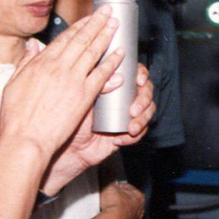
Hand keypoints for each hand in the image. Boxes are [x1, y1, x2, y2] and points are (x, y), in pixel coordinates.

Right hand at [0, 8, 120, 159]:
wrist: (26, 139)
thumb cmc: (16, 118)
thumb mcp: (13, 84)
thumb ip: (24, 63)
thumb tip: (32, 47)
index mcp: (40, 63)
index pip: (64, 38)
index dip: (79, 27)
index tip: (88, 19)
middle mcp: (58, 67)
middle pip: (81, 39)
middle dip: (96, 23)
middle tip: (107, 12)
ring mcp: (72, 80)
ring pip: (93, 52)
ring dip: (106, 36)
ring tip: (115, 25)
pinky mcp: (84, 95)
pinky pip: (102, 74)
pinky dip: (112, 62)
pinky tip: (120, 54)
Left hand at [41, 65, 154, 193]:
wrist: (69, 146)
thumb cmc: (71, 118)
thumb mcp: (83, 97)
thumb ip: (99, 84)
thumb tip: (119, 77)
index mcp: (113, 83)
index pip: (134, 73)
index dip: (141, 74)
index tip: (138, 80)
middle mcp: (123, 97)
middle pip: (146, 91)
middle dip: (144, 100)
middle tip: (134, 109)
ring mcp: (127, 114)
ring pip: (148, 111)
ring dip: (143, 119)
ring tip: (131, 128)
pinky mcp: (128, 132)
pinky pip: (141, 132)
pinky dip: (134, 136)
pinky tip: (119, 139)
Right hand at [100, 180, 144, 218]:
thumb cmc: (114, 205)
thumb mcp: (109, 186)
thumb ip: (109, 178)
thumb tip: (107, 170)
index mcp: (138, 196)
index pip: (129, 188)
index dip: (119, 187)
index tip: (113, 187)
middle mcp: (140, 210)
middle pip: (129, 202)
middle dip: (121, 200)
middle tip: (110, 199)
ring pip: (128, 215)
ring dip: (120, 213)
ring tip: (109, 212)